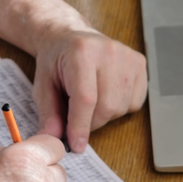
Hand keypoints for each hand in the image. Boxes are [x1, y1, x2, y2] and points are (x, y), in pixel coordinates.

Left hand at [32, 29, 146, 152]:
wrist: (69, 36)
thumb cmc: (56, 61)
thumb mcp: (43, 85)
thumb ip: (48, 113)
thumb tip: (53, 138)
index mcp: (81, 52)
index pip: (86, 98)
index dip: (80, 126)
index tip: (76, 145)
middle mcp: (109, 51)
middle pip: (106, 107)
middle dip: (90, 123)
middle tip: (76, 117)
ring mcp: (127, 57)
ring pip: (120, 108)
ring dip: (103, 115)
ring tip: (90, 100)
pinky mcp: (139, 63)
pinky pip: (134, 103)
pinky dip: (119, 107)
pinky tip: (105, 93)